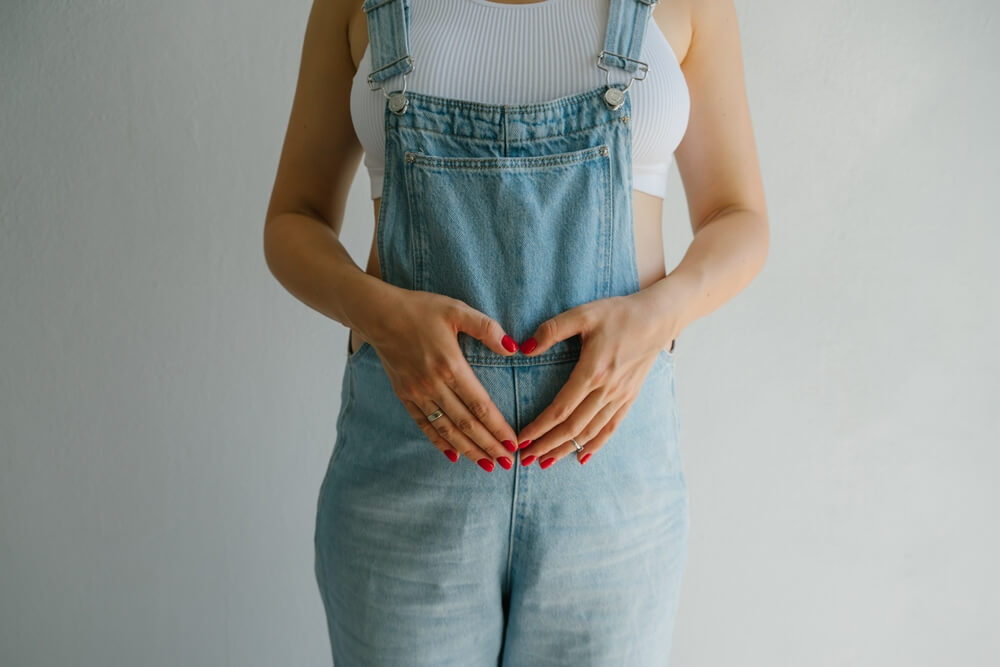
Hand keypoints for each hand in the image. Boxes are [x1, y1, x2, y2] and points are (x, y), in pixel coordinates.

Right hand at [362, 287, 520, 471]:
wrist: (378, 314)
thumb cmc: (421, 309)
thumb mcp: (457, 310)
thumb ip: (487, 328)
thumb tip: (514, 348)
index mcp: (450, 365)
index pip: (480, 406)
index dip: (498, 428)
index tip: (513, 444)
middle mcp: (433, 385)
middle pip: (466, 424)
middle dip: (488, 446)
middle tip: (507, 463)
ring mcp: (417, 393)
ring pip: (446, 429)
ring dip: (468, 449)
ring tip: (486, 464)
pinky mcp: (404, 395)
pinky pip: (424, 424)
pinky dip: (439, 442)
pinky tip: (453, 455)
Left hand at [515, 293, 677, 467]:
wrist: (658, 318)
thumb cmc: (618, 313)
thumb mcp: (582, 314)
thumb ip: (552, 330)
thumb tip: (524, 348)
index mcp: (592, 372)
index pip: (560, 409)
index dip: (539, 428)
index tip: (521, 440)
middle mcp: (607, 390)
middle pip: (572, 427)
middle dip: (546, 445)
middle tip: (525, 458)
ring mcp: (620, 396)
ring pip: (590, 432)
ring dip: (566, 450)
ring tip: (545, 461)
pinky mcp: (629, 397)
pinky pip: (610, 427)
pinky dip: (595, 445)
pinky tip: (582, 457)